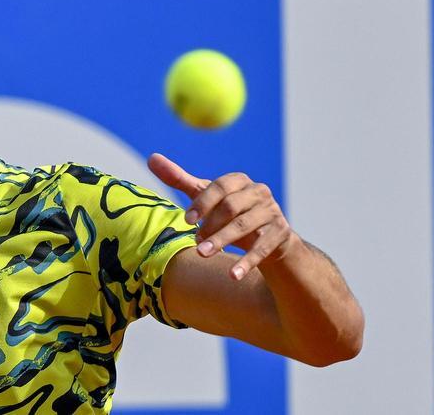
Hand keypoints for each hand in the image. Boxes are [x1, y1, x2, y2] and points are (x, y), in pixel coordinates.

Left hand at [149, 153, 298, 280]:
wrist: (269, 237)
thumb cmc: (231, 214)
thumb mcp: (206, 198)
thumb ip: (180, 180)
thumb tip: (152, 158)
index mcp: (239, 180)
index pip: (220, 186)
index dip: (202, 203)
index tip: (185, 220)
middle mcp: (258, 192)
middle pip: (232, 206)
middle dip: (211, 225)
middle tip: (195, 241)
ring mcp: (272, 212)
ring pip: (246, 226)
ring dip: (223, 240)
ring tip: (203, 254)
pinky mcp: (281, 233)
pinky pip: (263, 247)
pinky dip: (247, 262)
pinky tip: (233, 275)